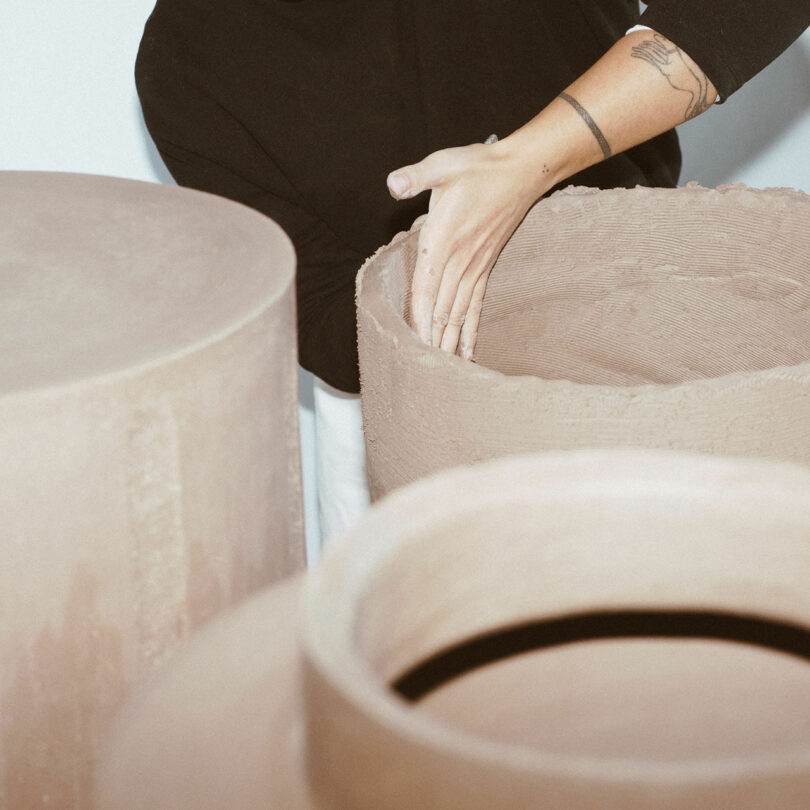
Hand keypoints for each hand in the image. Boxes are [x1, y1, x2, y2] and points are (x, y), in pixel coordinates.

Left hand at [387, 139, 543, 358]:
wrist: (522, 170)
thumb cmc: (478, 166)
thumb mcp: (443, 164)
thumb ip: (416, 176)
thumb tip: (393, 184)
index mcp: (443, 240)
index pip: (426, 289)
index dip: (419, 319)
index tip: (414, 346)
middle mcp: (459, 261)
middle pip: (442, 311)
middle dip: (432, 342)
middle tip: (423, 373)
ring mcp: (475, 268)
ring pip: (458, 314)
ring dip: (449, 343)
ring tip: (442, 373)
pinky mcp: (485, 268)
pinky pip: (475, 306)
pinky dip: (469, 331)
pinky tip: (467, 354)